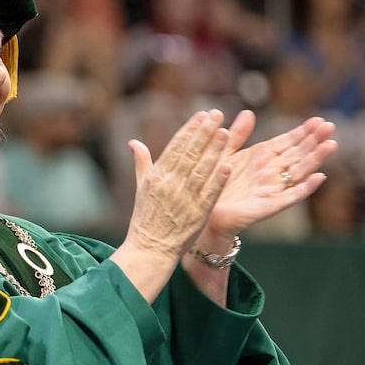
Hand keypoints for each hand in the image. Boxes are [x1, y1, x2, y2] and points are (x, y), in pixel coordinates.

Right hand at [109, 110, 233, 303]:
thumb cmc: (145, 218)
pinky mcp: (197, 213)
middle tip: (217, 114)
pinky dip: (219, 179)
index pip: (175, 147)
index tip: (201, 115)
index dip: (189, 130)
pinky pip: (209, 193)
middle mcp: (169, 185)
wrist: (150, 249)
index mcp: (155, 177)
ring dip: (215, 151)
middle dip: (204, 133)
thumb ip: (142, 163)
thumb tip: (134, 142)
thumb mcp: (141, 188)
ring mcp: (184, 199)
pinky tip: (229, 165)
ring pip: (201, 170)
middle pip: (189, 154)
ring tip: (227, 133)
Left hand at [203, 111, 337, 237]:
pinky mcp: (268, 206)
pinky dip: (305, 187)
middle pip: (297, 154)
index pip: (287, 142)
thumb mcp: (223, 153)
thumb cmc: (213, 183)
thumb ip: (237, 134)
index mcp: (261, 157)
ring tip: (330, 144)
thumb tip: (248, 112)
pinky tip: (319, 177)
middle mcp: (271, 172)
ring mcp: (272, 189)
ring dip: (315, 159)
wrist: (202, 212)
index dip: (302, 131)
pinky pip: (290, 196)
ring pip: (299, 172)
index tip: (318, 120)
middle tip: (329, 126)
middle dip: (313, 140)